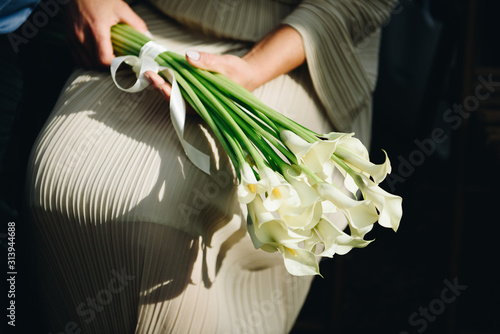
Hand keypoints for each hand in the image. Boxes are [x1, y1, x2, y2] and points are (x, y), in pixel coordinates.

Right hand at [66, 0, 147, 67]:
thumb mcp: (120, 8)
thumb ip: (135, 23)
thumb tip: (147, 37)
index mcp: (96, 29)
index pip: (103, 59)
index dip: (114, 64)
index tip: (122, 61)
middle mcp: (82, 35)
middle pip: (94, 64)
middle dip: (107, 66)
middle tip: (117, 62)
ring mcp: (73, 37)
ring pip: (84, 63)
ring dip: (96, 65)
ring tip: (106, 59)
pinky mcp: (68, 37)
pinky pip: (76, 57)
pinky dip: (86, 60)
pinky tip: (94, 55)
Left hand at [143, 50, 260, 112]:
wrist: (248, 75)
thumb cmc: (239, 72)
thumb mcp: (225, 64)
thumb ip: (207, 61)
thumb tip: (188, 56)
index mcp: (206, 104)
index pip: (183, 103)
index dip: (168, 94)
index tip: (158, 83)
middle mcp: (199, 105)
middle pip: (174, 100)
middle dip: (160, 88)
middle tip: (149, 74)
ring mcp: (196, 99)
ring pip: (174, 95)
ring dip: (161, 84)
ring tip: (150, 72)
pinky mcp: (194, 92)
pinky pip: (178, 89)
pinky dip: (169, 81)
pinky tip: (160, 72)